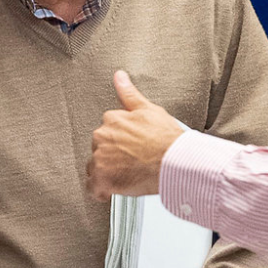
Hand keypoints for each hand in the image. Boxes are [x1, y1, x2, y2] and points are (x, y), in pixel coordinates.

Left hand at [86, 70, 185, 199]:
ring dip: (107, 174)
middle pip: (99, 150)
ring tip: (127, 177)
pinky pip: (93, 189)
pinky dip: (101, 191)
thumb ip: (129, 94)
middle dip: (111, 157)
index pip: (106, 132)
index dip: (119, 142)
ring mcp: (100, 158)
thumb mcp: (149, 110)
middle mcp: (102, 137)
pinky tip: (113, 190)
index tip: (129, 148)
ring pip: (95, 168)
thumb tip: (119, 76)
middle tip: (131, 163)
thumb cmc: (166, 138)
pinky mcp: (102, 179)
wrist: (174, 162)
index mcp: (111, 120)